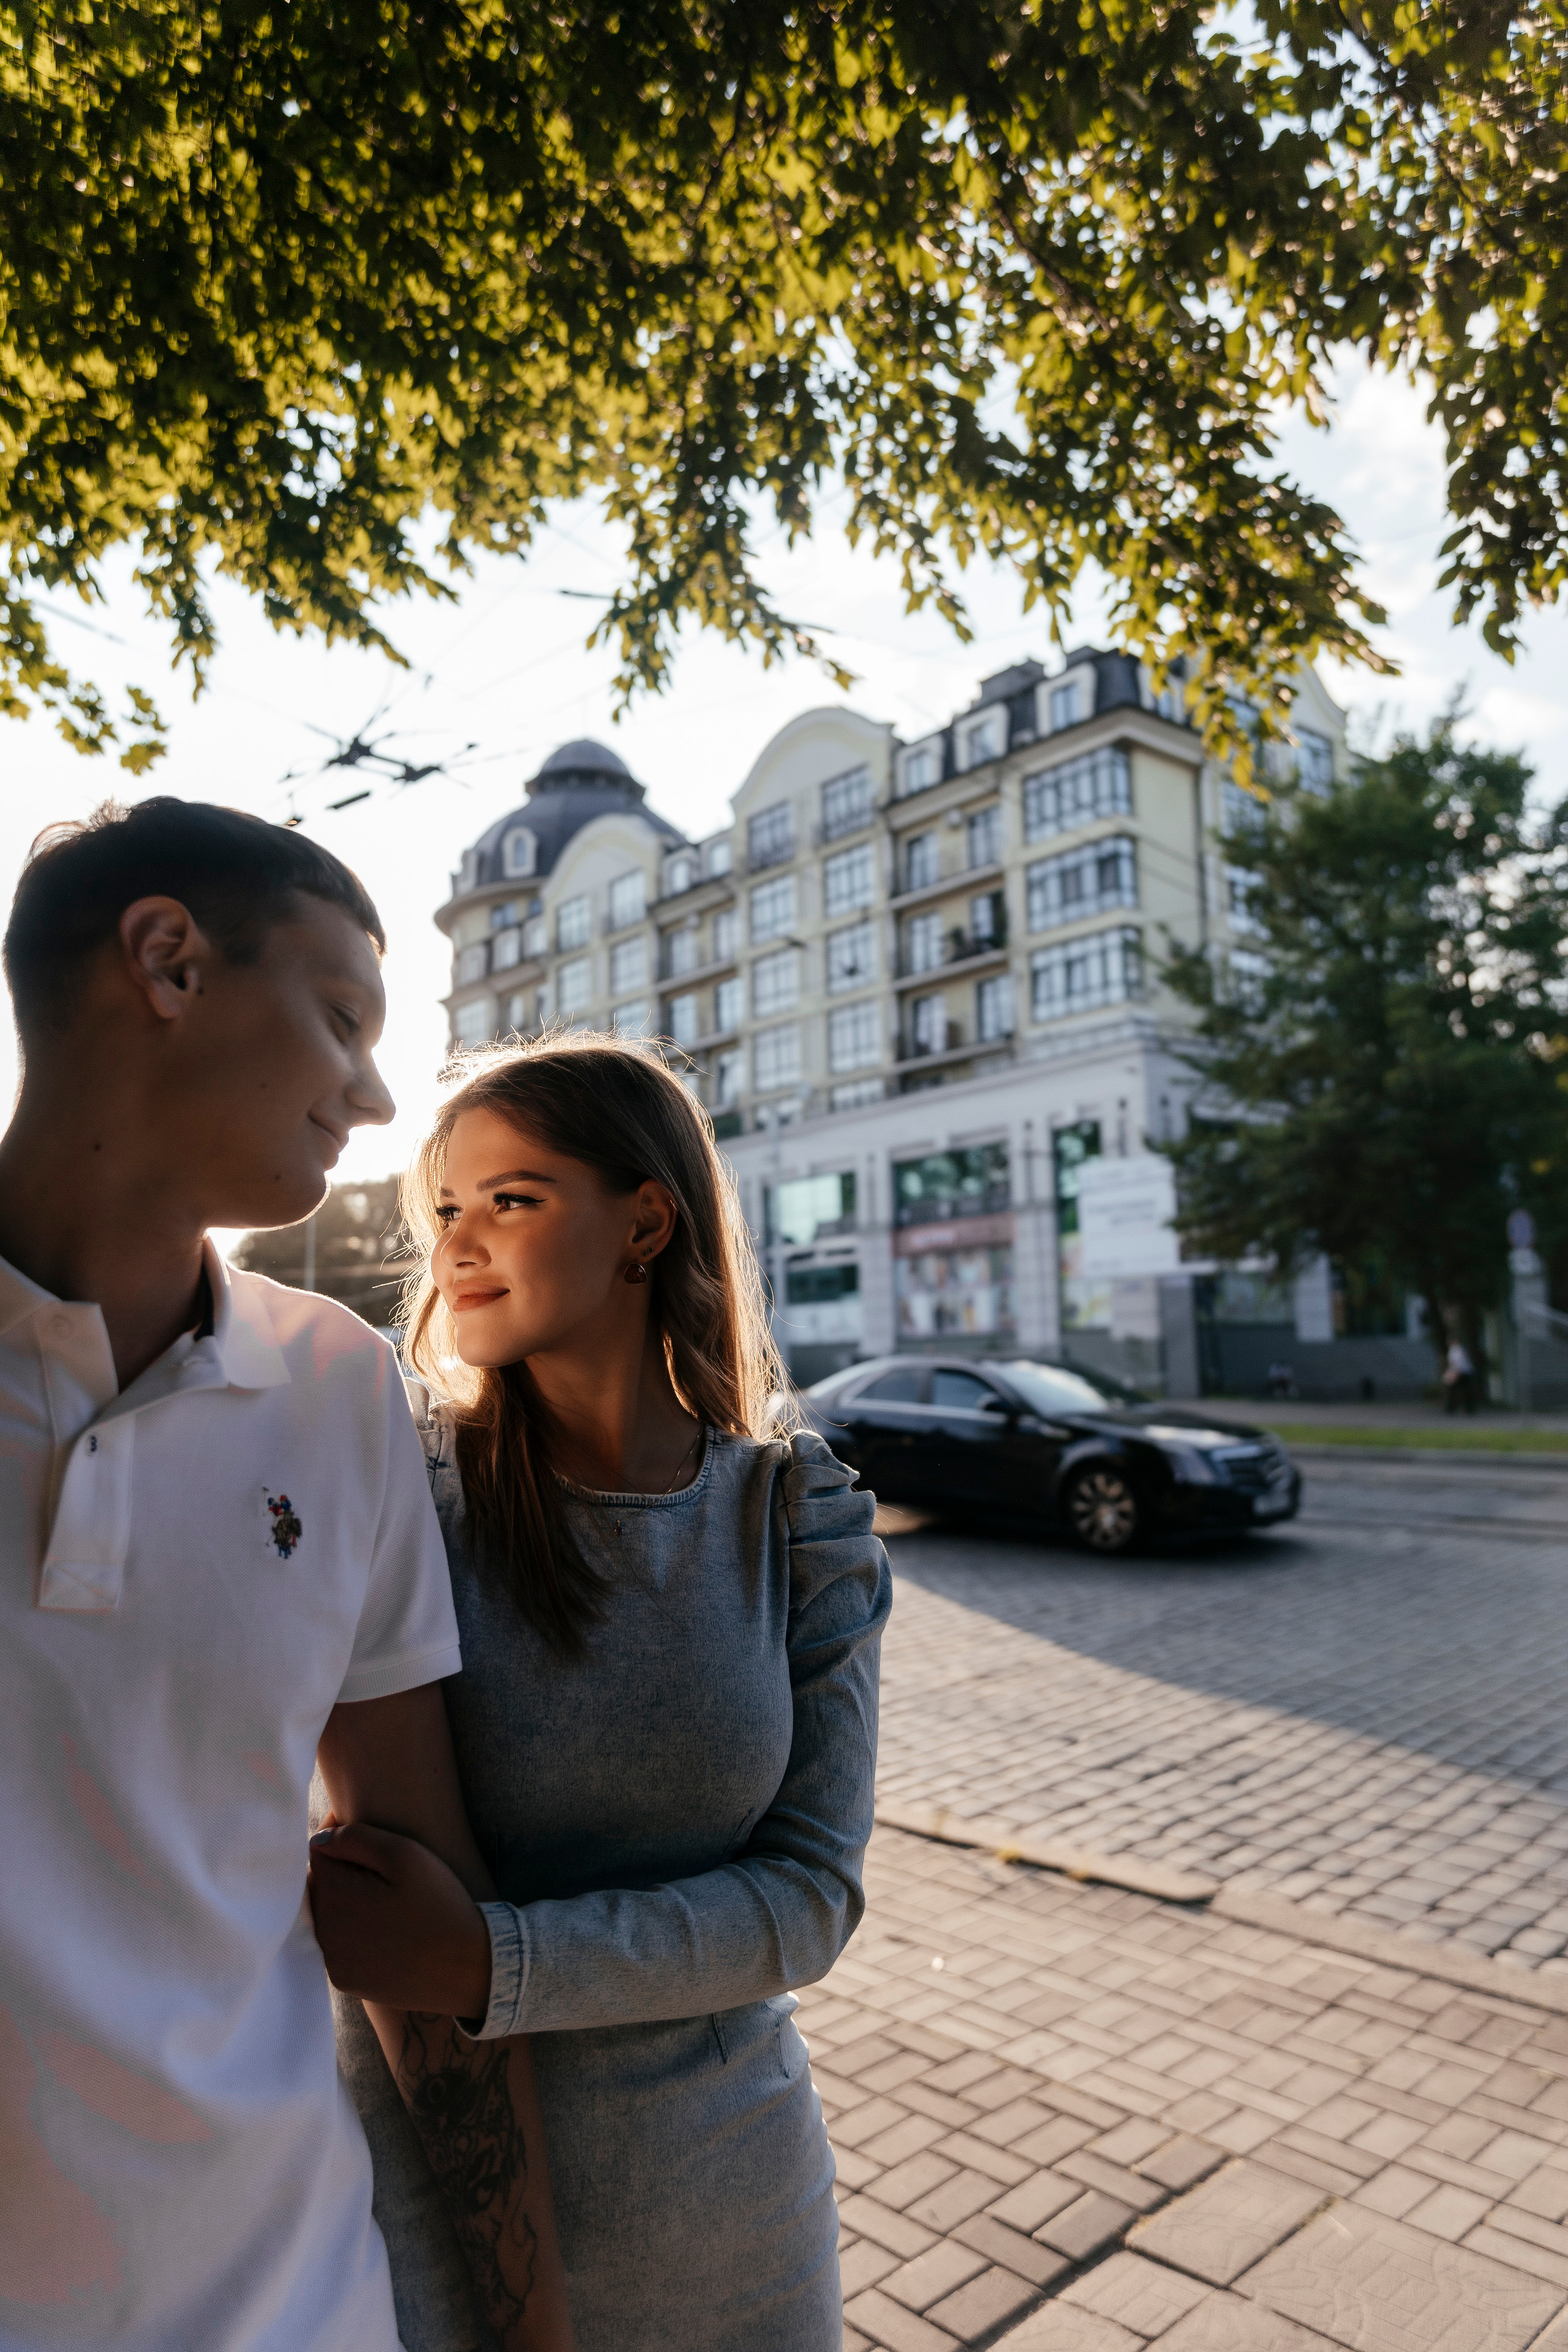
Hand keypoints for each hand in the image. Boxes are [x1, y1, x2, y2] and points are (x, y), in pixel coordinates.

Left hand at [308, 1822, 492, 2018]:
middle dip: (339, 1871)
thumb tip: (320, 1839)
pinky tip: (380, 1928)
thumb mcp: (407, 1855)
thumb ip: (356, 1838)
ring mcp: (332, 1960)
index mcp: (336, 1893)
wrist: (465, 1968)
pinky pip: (335, 1946)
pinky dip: (349, 1933)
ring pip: (325, 1915)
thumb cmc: (440, 1904)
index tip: (367, 1838)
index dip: (339, 1837)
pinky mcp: (345, 1981)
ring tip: (382, 1898)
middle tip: (380, 1869)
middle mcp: (324, 1930)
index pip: (317, 1852)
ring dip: (343, 1902)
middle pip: (317, 1884)